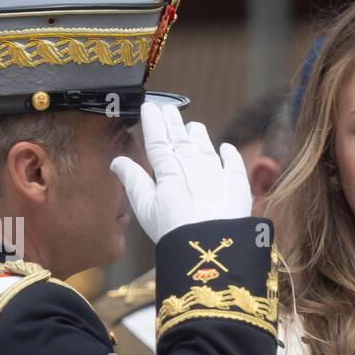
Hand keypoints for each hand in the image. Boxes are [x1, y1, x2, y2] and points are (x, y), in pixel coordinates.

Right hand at [110, 101, 251, 242]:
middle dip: (174, 122)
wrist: (211, 248)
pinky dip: (229, 154)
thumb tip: (117, 160)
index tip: (150, 107)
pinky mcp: (237, 185)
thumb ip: (133, 181)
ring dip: (199, 136)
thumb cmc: (174, 233)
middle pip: (181, 140)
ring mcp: (217, 174)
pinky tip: (225, 148)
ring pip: (206, 148)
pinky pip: (233, 164)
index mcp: (168, 171)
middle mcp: (193, 167)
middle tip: (168, 108)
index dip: (153, 123)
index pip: (158, 141)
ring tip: (193, 126)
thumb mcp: (146, 209)